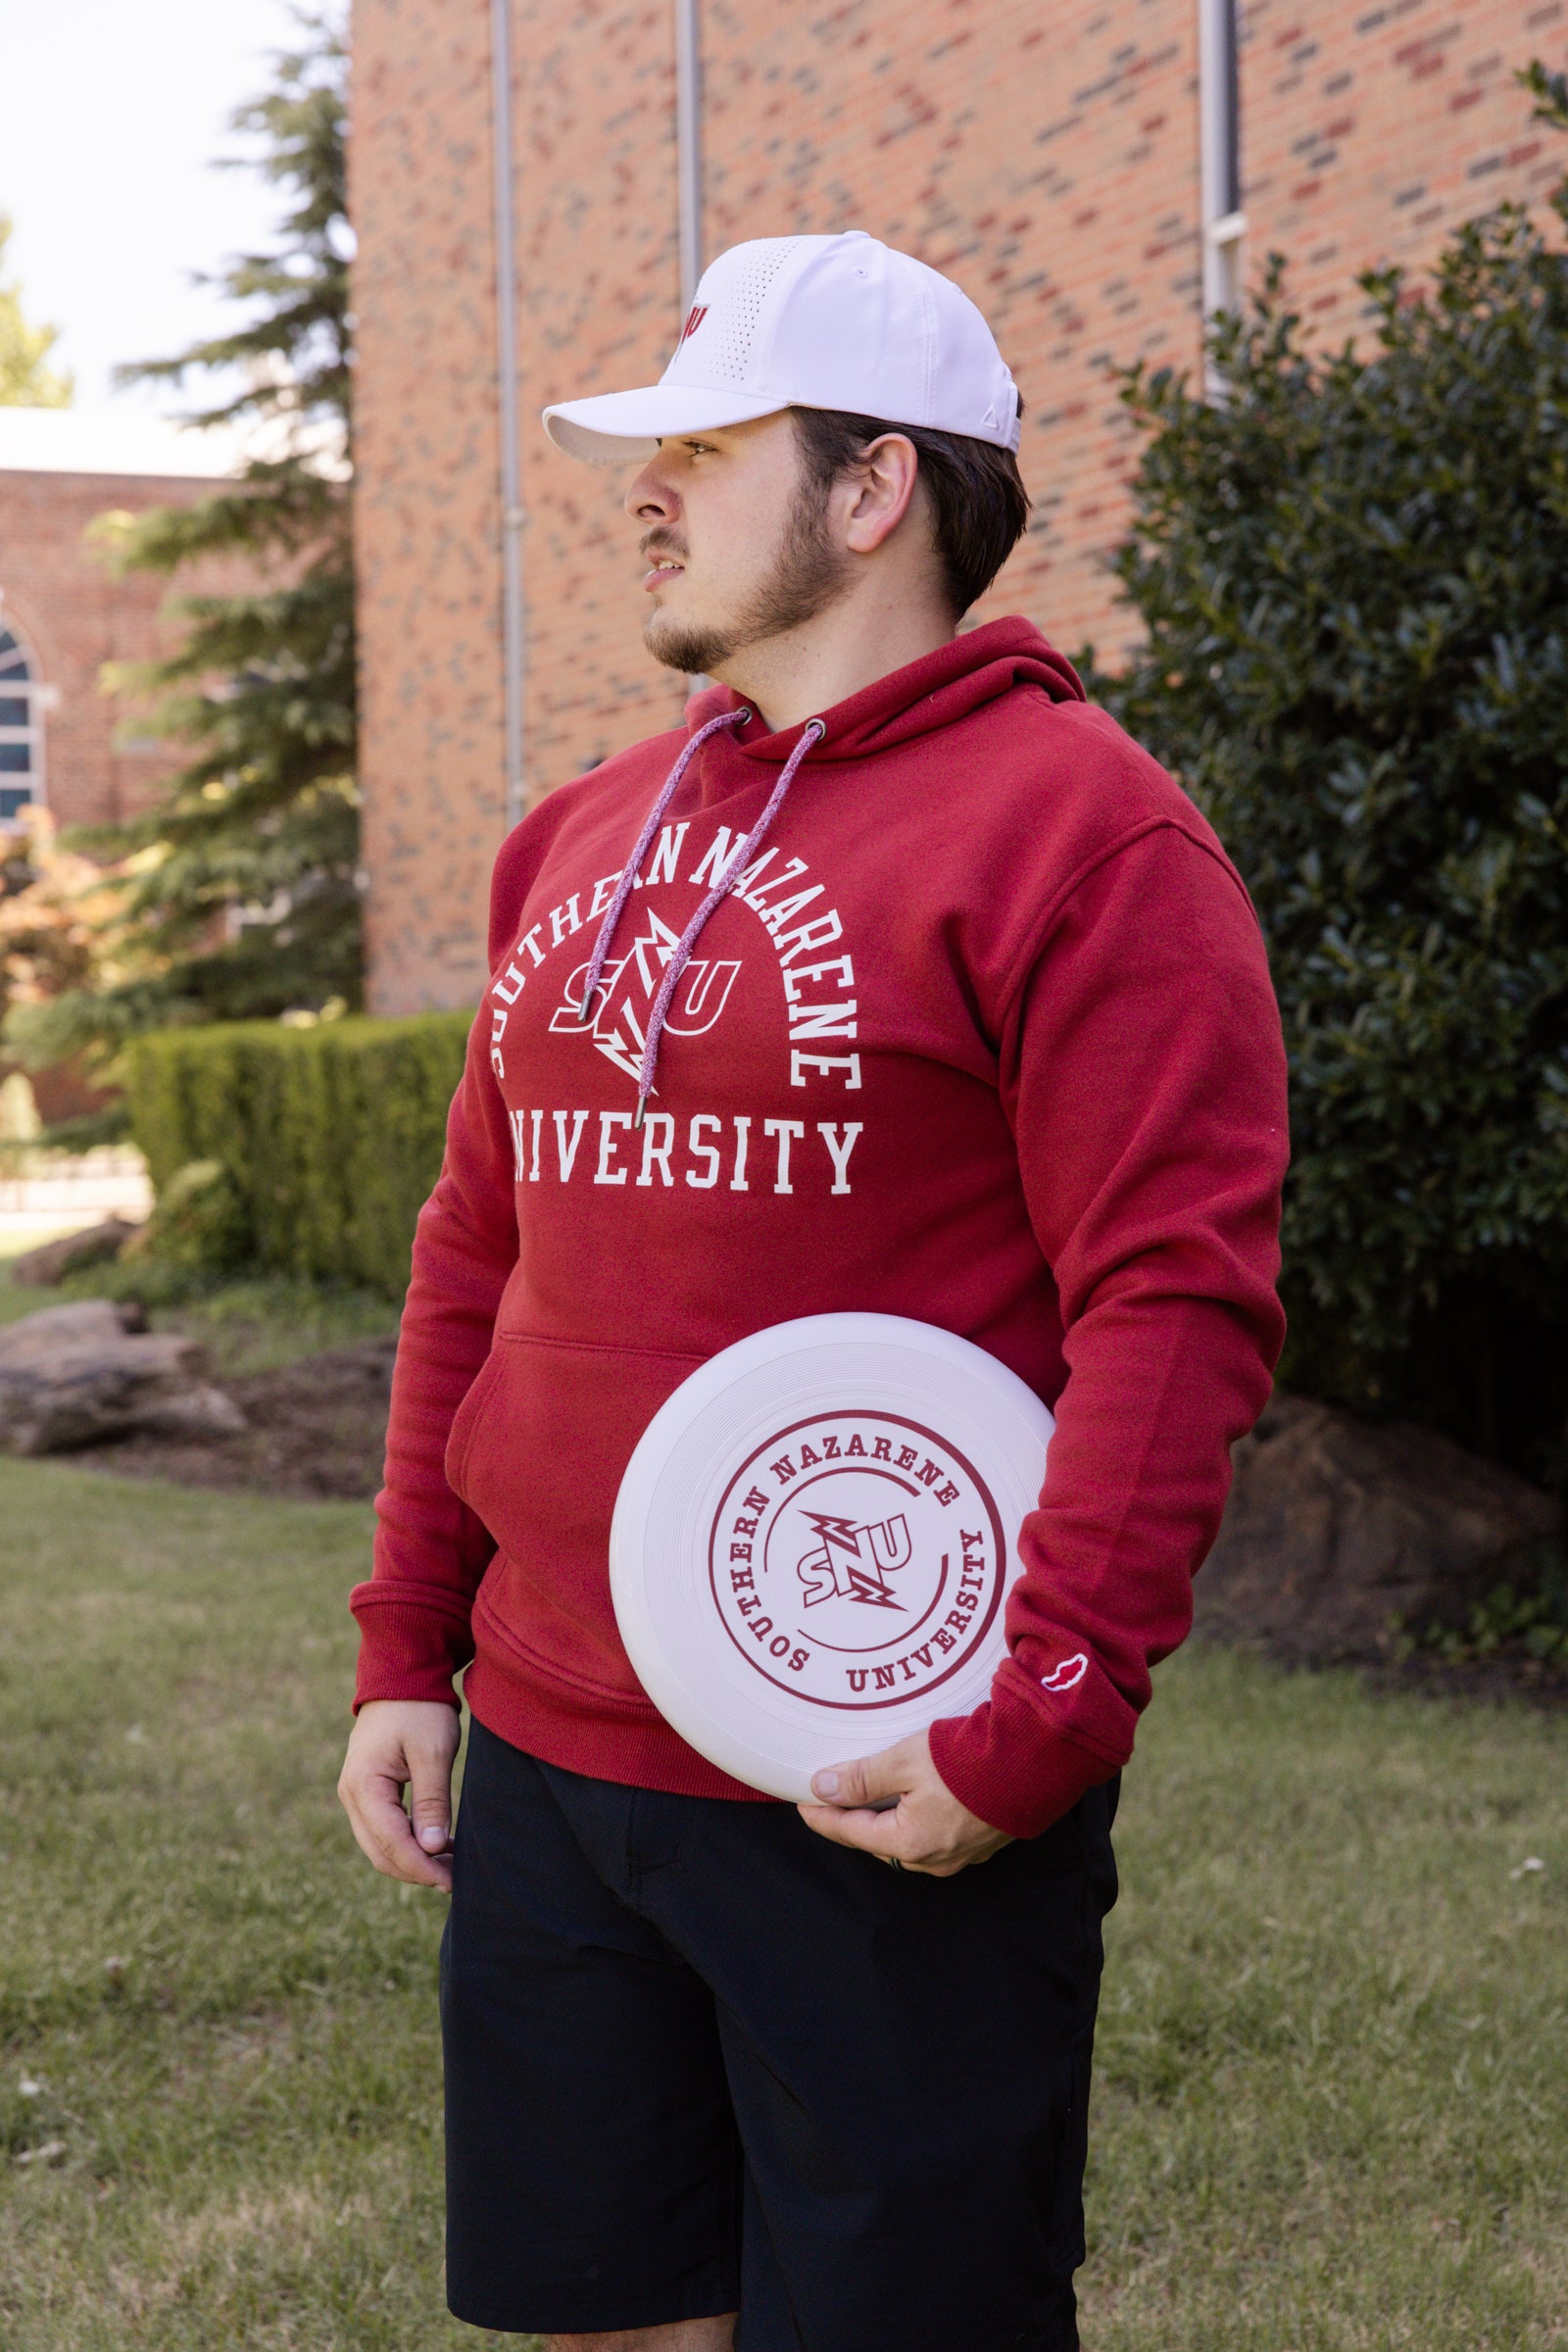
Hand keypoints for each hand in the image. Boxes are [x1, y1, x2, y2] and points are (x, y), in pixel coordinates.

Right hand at [338, 1699, 460, 1890]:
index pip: (392, 1842)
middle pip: (380, 1852)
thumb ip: (432, 1801)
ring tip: (451, 1865)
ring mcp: (356, 1795)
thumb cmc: (419, 1710)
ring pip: (380, 1846)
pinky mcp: (367, 1792)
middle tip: (455, 1878)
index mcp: (364, 1785)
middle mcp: (351, 1795)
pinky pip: (383, 1830)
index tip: (452, 1881)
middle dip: (417, 1870)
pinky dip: (408, 1843)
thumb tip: (433, 1848)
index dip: (422, 1867)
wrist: (401, 1678)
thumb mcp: (432, 1752)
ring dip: (413, 1860)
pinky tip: (439, 1845)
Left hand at [797, 1730, 1011, 1876]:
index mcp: (911, 1843)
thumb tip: (822, 1788)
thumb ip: (861, 1778)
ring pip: (908, 1840)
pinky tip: (915, 1797)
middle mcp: (936, 1858)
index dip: (823, 1816)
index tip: (802, 1802)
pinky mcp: (983, 1839)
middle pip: (879, 1841)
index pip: (852, 1832)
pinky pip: (936, 1834)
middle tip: (833, 1797)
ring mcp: (963, 1853)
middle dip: (854, 1821)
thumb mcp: (904, 1761)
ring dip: (886, 1820)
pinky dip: (915, 1817)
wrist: (1035, 1761)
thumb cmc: (969, 1761)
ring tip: (870, 1796)